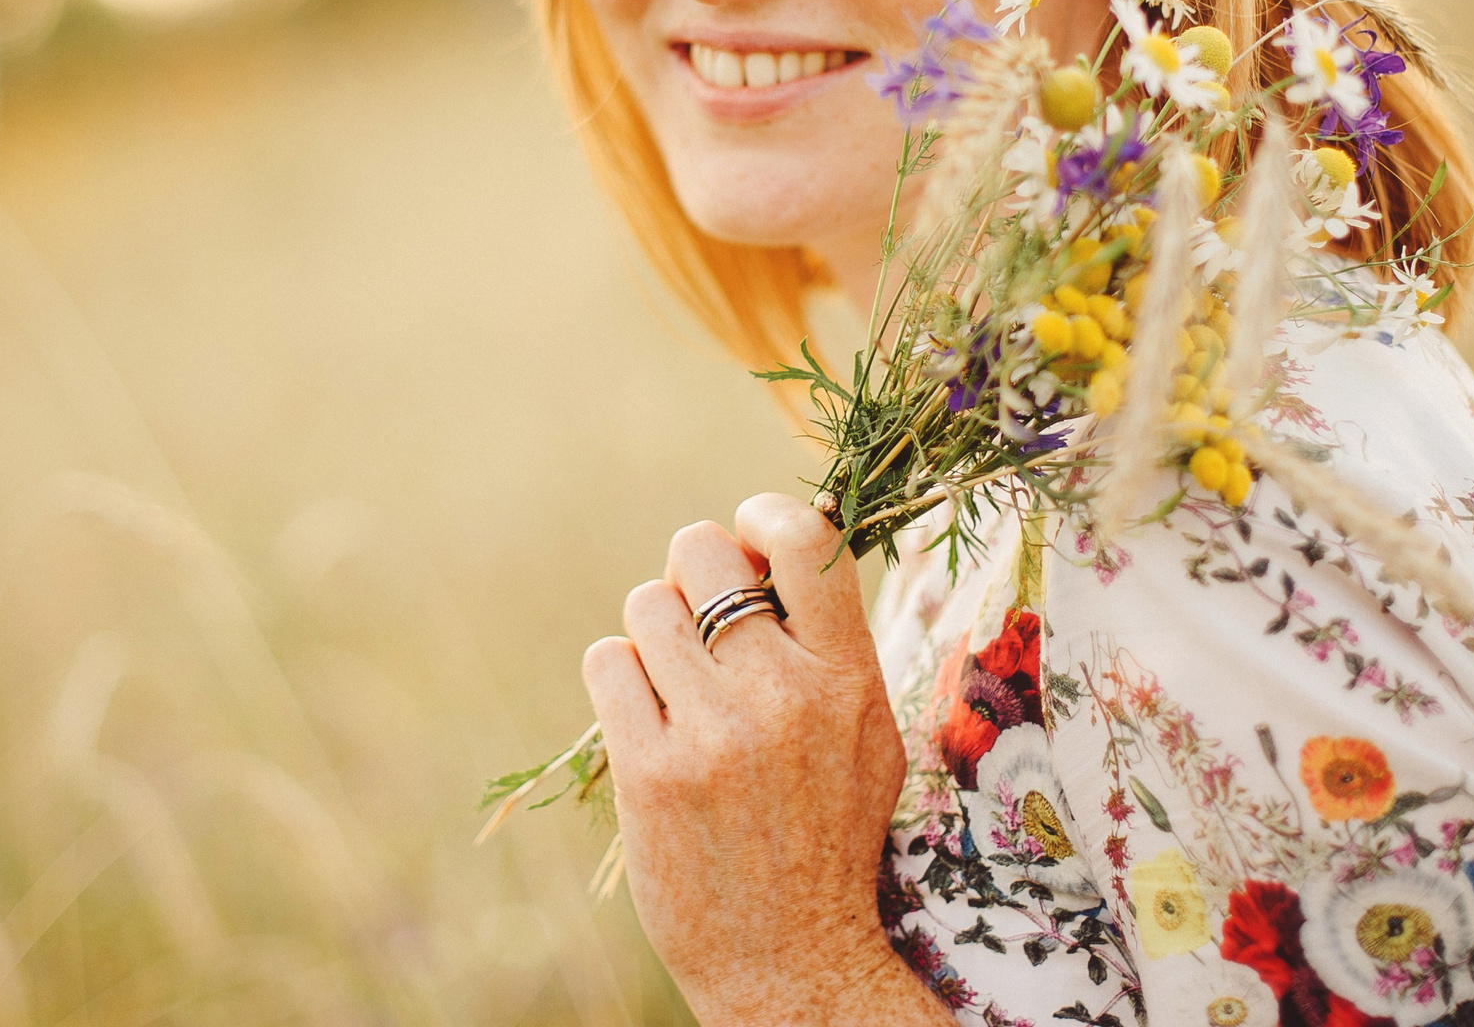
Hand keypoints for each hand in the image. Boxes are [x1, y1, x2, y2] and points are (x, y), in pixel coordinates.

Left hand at [581, 494, 949, 1025]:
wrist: (791, 959)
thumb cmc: (826, 836)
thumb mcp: (867, 736)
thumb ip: (830, 645)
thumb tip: (772, 543)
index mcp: (848, 678)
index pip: (805, 539)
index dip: (762, 514)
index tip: (748, 536)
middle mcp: (784, 696)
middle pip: (699, 553)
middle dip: (690, 576)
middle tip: (700, 626)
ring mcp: (714, 733)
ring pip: (644, 605)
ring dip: (652, 634)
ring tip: (676, 688)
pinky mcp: (650, 772)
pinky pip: (606, 663)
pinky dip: (618, 681)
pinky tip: (644, 721)